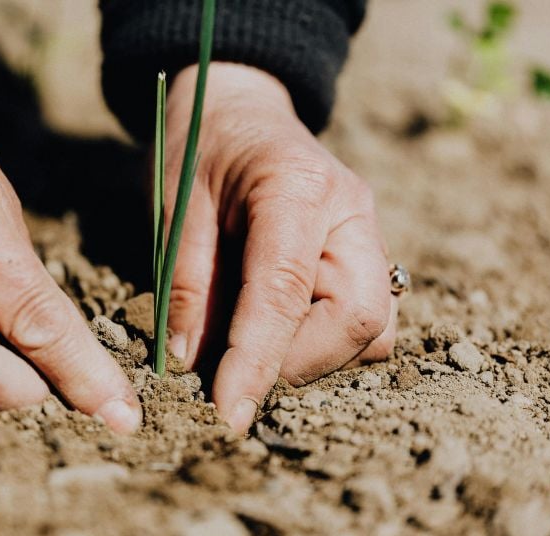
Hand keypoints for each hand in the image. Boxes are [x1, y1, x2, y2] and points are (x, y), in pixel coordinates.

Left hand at [164, 63, 396, 432]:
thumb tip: (191, 363)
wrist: (239, 108)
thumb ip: (185, 282)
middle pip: (359, 319)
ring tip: (253, 342)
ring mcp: (368, 233)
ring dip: (314, 356)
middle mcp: (351, 212)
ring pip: (373, 328)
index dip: (257, 360)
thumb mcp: (175, 206)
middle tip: (236, 369)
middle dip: (297, 362)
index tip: (228, 413)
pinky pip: (367, 320)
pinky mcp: (366, 254)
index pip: (286, 291)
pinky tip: (279, 326)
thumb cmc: (200, 147)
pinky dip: (325, 342)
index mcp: (297, 187)